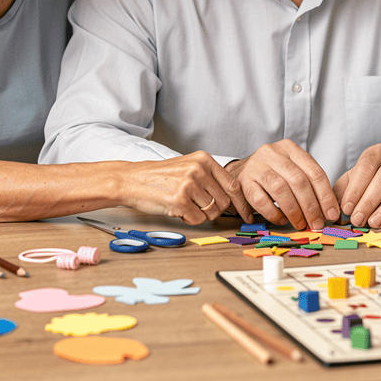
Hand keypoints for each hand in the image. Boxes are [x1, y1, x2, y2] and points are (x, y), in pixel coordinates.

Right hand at [122, 152, 251, 224]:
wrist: (132, 179)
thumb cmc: (162, 176)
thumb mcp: (189, 167)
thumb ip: (211, 178)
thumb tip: (235, 199)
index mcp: (204, 160)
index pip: (233, 185)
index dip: (242, 203)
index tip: (247, 215)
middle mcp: (198, 170)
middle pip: (224, 202)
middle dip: (215, 210)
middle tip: (200, 207)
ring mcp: (189, 185)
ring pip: (212, 213)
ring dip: (201, 214)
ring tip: (185, 205)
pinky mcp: (179, 201)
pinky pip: (198, 220)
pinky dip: (190, 219)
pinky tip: (178, 209)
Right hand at [225, 140, 339, 229]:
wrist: (240, 171)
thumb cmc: (273, 174)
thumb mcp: (291, 170)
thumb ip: (309, 185)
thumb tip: (328, 211)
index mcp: (290, 148)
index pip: (314, 171)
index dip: (325, 195)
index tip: (331, 214)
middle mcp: (272, 153)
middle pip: (298, 180)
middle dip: (311, 206)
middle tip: (316, 224)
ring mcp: (256, 165)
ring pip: (280, 188)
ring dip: (293, 211)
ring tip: (300, 224)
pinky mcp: (243, 181)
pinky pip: (260, 199)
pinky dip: (272, 213)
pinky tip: (280, 220)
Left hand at [333, 145, 380, 228]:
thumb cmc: (372, 178)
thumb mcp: (355, 179)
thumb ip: (342, 193)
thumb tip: (332, 214)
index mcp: (376, 153)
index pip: (365, 168)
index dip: (355, 190)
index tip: (346, 208)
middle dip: (369, 201)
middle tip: (358, 219)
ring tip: (374, 222)